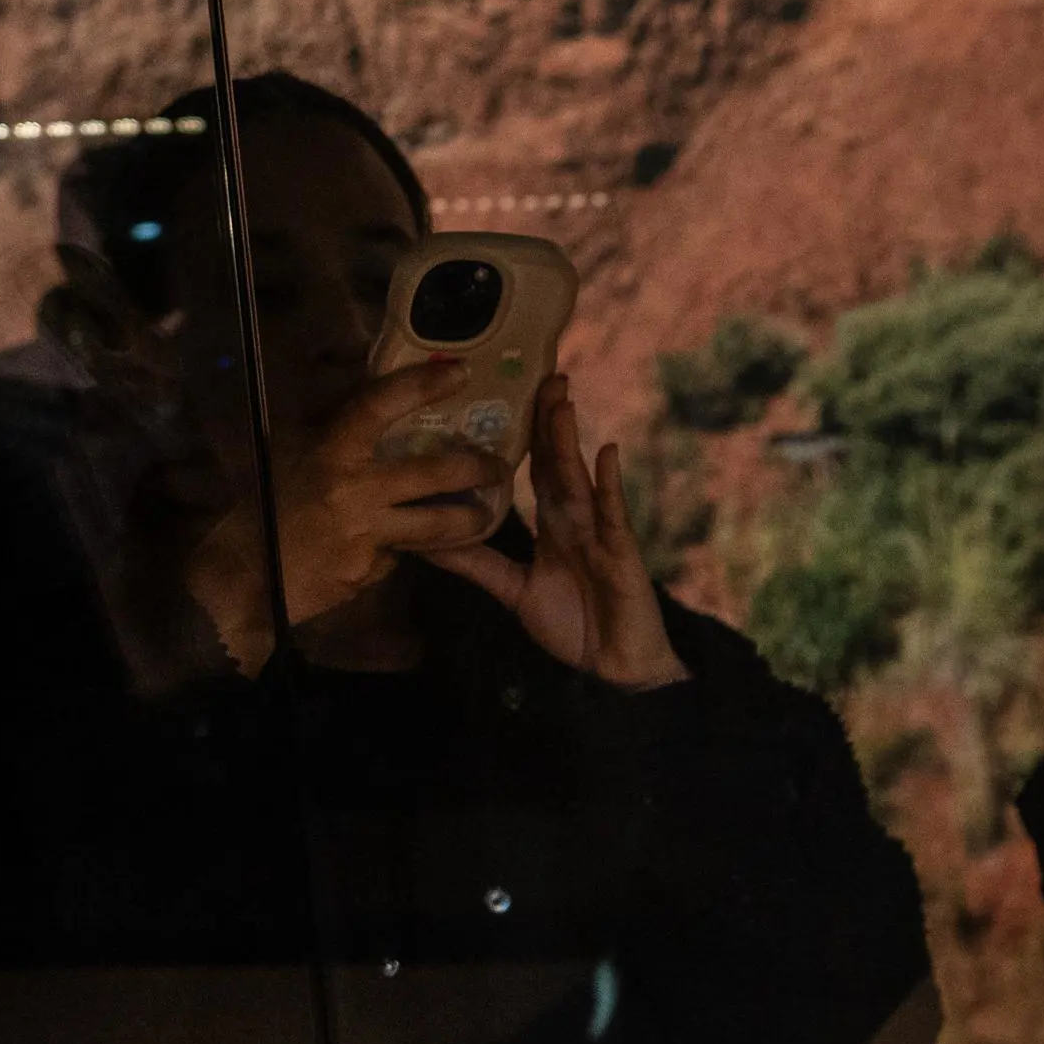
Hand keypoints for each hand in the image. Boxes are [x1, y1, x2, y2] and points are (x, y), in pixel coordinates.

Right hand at [181, 360, 513, 669]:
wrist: (246, 578)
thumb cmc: (263, 509)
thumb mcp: (291, 457)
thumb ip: (332, 437)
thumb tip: (366, 411)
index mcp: (330, 451)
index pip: (379, 406)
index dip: (420, 385)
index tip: (459, 371)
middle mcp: (354, 489)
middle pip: (432, 473)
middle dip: (475, 468)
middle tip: (500, 465)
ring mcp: (367, 533)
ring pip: (436, 526)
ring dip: (468, 520)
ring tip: (486, 516)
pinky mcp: (371, 570)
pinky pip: (400, 555)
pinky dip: (400, 550)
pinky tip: (396, 549)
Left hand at [412, 375, 687, 689]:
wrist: (613, 671)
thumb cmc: (572, 628)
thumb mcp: (513, 592)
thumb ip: (475, 563)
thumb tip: (423, 541)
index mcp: (555, 525)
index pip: (538, 470)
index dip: (527, 434)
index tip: (511, 393)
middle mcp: (577, 520)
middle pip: (559, 461)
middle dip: (550, 419)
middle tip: (543, 372)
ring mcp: (600, 533)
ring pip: (579, 478)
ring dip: (570, 439)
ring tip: (560, 399)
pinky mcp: (621, 554)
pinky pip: (613, 515)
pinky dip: (609, 485)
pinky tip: (607, 452)